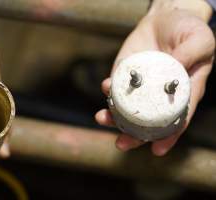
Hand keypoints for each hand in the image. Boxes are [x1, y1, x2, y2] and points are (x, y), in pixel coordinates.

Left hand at [95, 1, 214, 155]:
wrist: (166, 17)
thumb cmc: (188, 31)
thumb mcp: (200, 39)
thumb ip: (192, 54)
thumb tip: (175, 68)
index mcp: (183, 93)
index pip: (176, 120)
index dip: (168, 137)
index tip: (157, 150)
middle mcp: (159, 95)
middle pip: (147, 122)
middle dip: (133, 136)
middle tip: (121, 144)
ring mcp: (140, 87)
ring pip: (126, 109)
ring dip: (113, 117)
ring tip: (102, 118)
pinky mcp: (125, 74)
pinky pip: (115, 87)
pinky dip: (109, 90)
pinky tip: (105, 87)